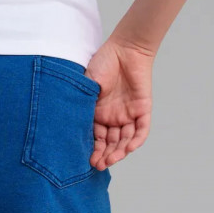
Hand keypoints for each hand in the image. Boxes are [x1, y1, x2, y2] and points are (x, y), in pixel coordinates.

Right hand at [84, 35, 154, 170]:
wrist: (125, 48)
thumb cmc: (103, 63)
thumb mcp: (87, 86)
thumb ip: (83, 104)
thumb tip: (71, 125)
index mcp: (98, 112)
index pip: (95, 137)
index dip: (92, 149)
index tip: (86, 160)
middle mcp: (113, 117)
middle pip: (110, 142)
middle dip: (104, 155)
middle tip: (97, 165)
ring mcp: (128, 114)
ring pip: (125, 140)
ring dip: (118, 152)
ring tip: (110, 160)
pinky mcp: (142, 109)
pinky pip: (141, 130)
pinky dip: (135, 141)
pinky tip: (128, 149)